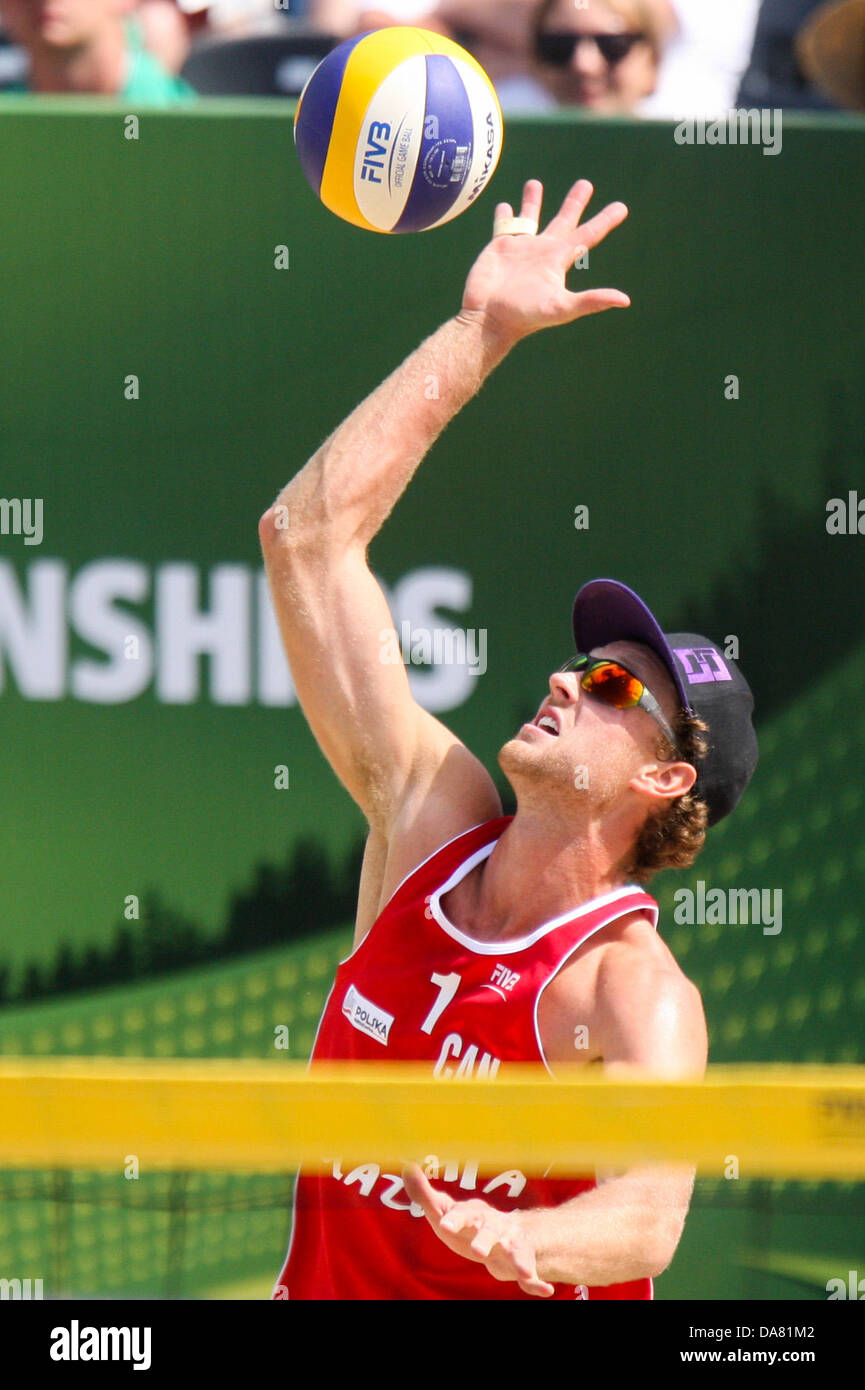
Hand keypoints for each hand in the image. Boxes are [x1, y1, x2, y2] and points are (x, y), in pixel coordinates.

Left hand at [402, 1164, 554, 1296]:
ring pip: (516, 1251)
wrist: (507, 1235)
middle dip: (485, 1240)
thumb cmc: (469, 1224)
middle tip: (477, 1250)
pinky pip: (531, 1273)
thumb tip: (407, 1165)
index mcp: (475, 1214)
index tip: (444, 1224)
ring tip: (523, 1272)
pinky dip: (537, 1282)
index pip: (463, 1213)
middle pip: (490, 1231)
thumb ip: (425, 1194)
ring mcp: (510, 1245)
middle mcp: (495, 1226)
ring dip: (519, 1260)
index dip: (455, 1218)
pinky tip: (544, 1290)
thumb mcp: (445, 1211)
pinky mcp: (521, 1263)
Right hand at [458, 178, 629, 344]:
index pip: (588, 235)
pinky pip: (504, 225)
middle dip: (575, 202)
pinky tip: (505, 206)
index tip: (622, 207)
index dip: (605, 221)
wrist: (489, 319)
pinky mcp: (499, 247)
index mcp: (559, 259)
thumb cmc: (525, 316)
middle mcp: (543, 251)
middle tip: (585, 183)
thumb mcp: (562, 308)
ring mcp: (520, 248)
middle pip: (564, 220)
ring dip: (533, 200)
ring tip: (534, 183)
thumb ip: (591, 301)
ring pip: (530, 216)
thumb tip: (625, 300)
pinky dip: (504, 215)